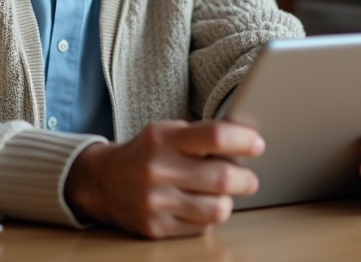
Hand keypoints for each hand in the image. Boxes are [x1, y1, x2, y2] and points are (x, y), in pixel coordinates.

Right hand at [64, 120, 263, 238]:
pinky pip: (202, 227)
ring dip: (228, 200)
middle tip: (248, 177)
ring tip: (223, 193)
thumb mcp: (166, 132)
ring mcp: (157, 202)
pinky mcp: (157, 228)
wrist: (103, 182)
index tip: (257, 144)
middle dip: (245, 178)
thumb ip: (200, 136)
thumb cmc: (145, 154)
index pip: (214, 136)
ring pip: (217, 208)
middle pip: (222, 177)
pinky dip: (209, 216)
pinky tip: (201, 205)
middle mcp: (158, 170)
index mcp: (162, 139)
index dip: (243, 140)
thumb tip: (245, 141)